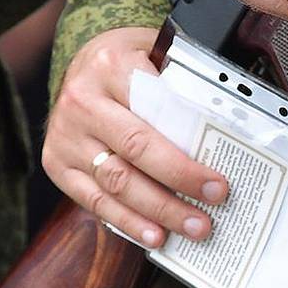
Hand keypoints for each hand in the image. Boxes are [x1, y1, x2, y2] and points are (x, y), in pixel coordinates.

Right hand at [43, 27, 228, 248]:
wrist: (80, 64)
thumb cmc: (129, 61)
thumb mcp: (155, 52)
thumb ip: (182, 82)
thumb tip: (230, 128)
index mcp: (110, 66)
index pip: (155, 112)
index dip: (187, 147)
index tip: (218, 177)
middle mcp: (82, 102)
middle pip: (136, 151)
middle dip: (179, 182)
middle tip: (214, 202)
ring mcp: (65, 136)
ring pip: (116, 182)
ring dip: (158, 210)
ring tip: (192, 227)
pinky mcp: (57, 164)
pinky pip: (94, 200)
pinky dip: (127, 222)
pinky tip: (154, 235)